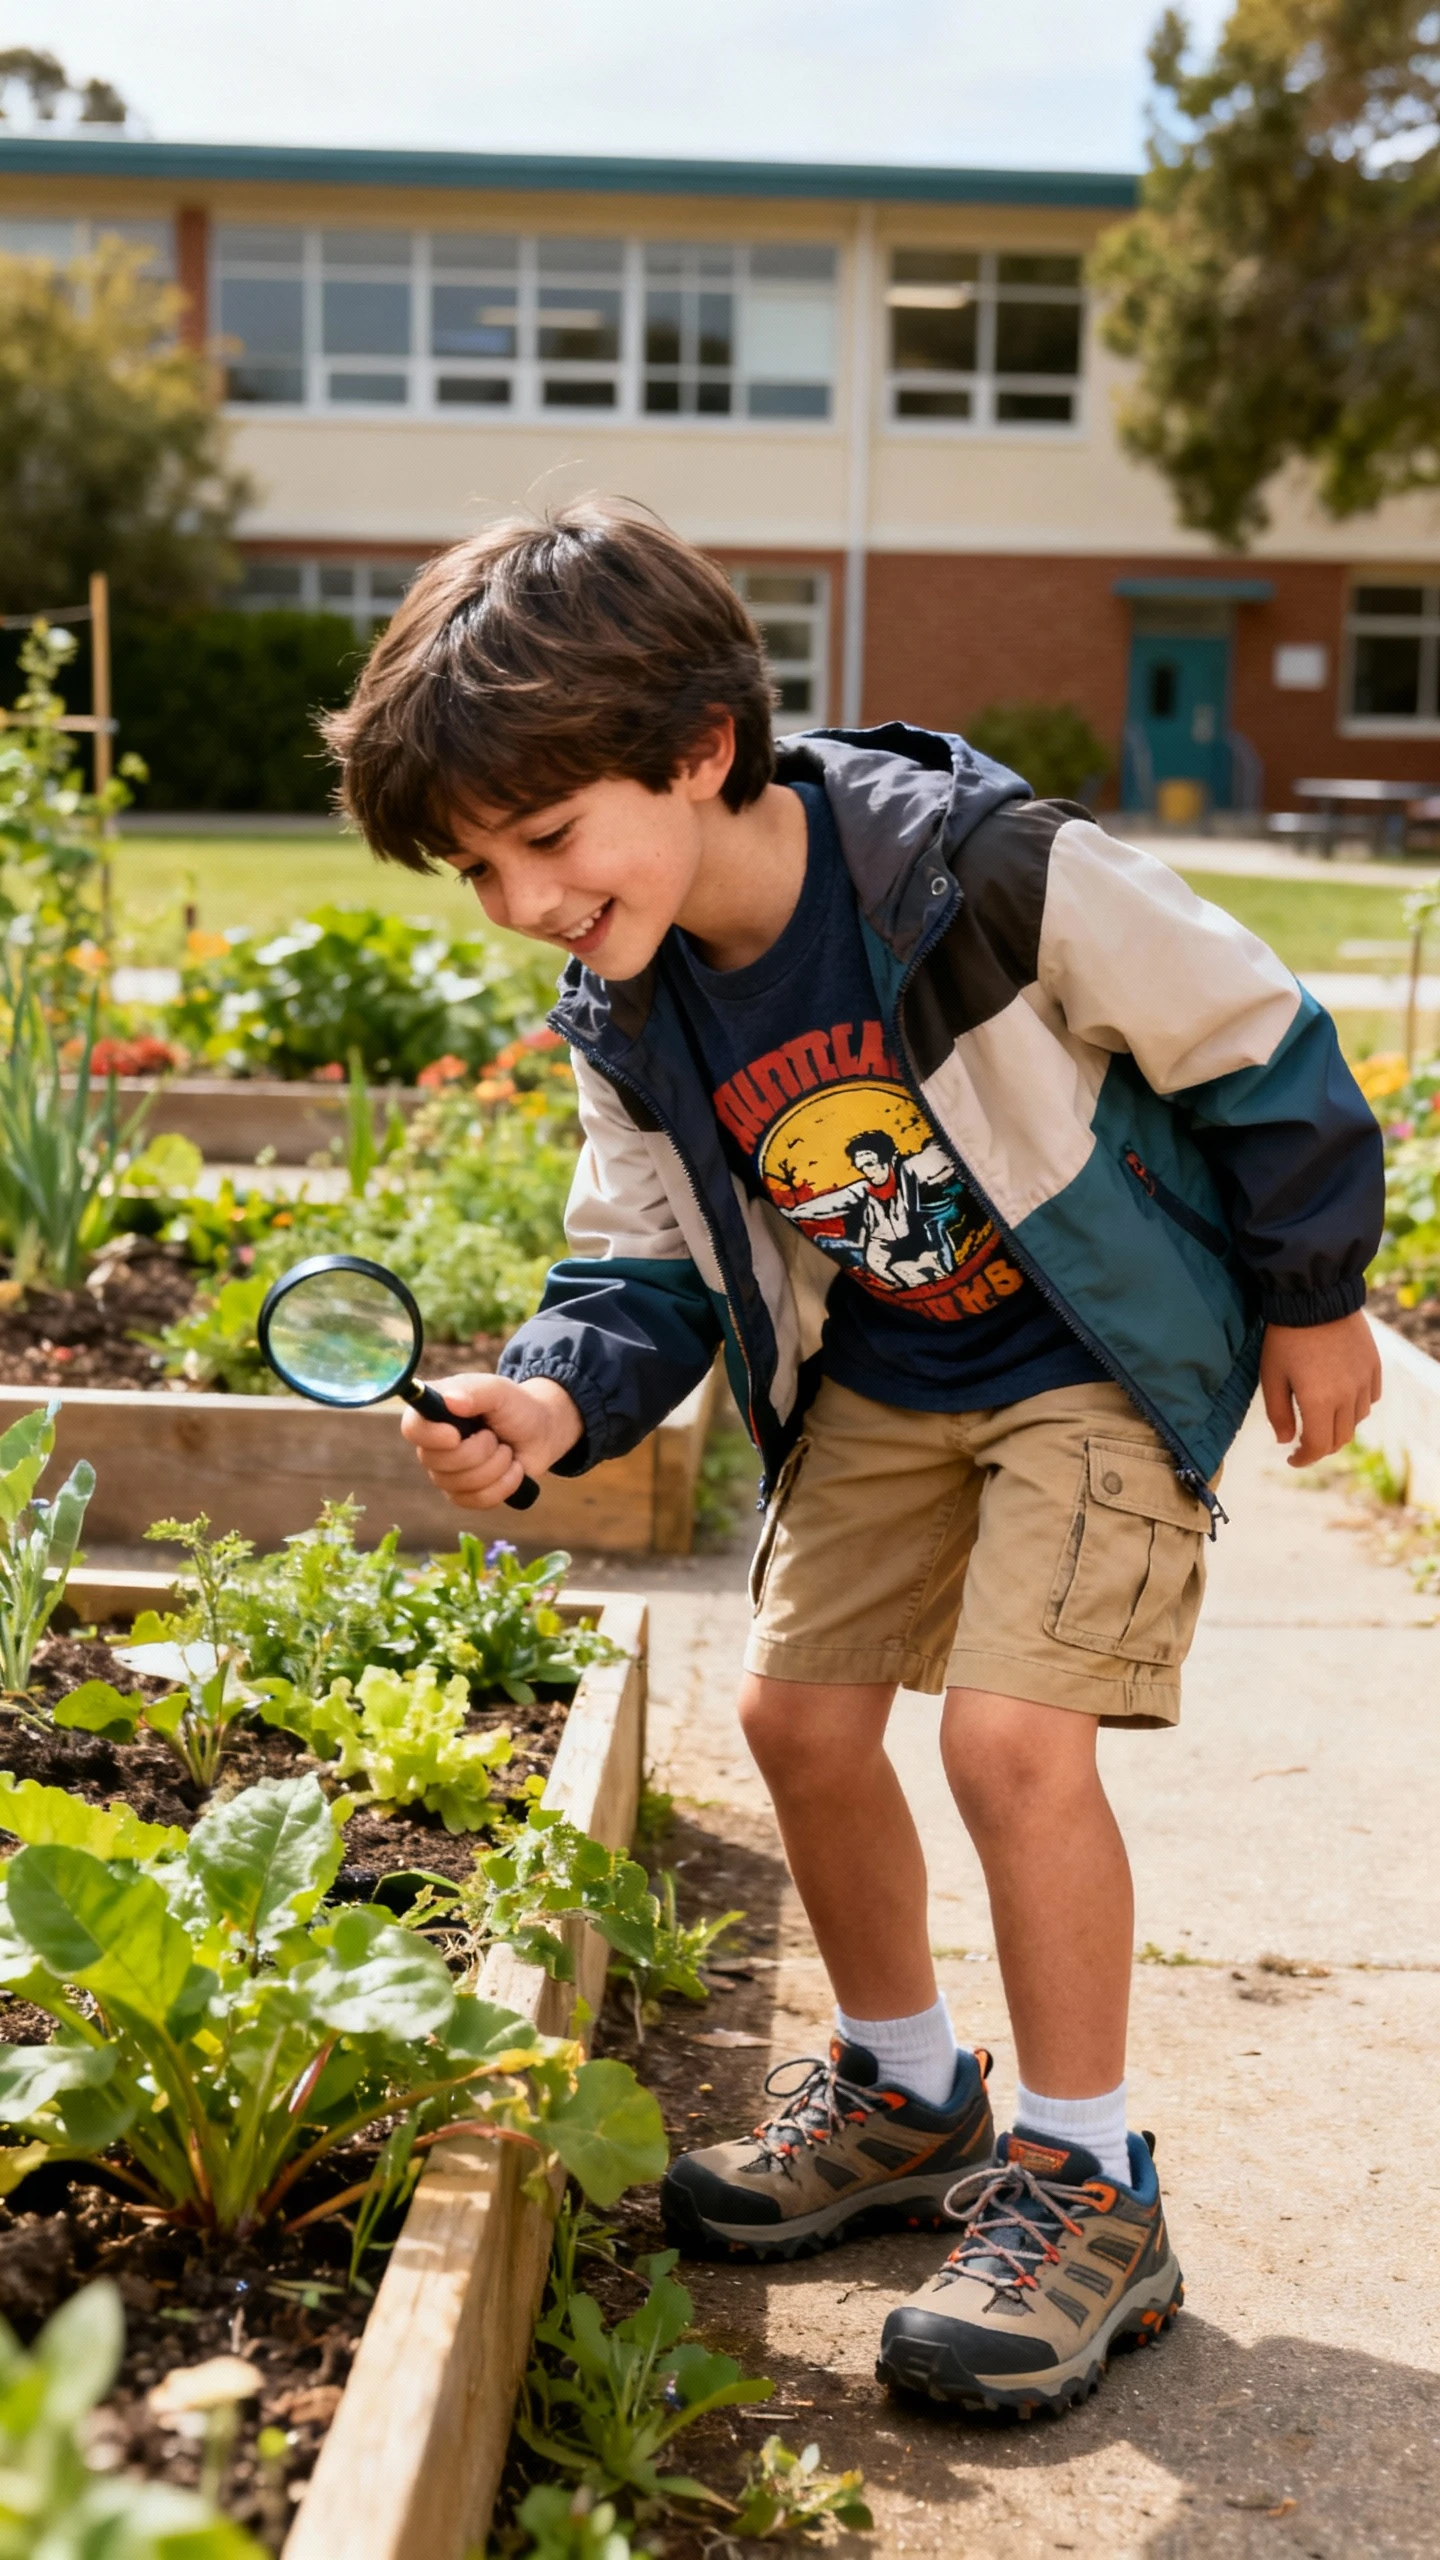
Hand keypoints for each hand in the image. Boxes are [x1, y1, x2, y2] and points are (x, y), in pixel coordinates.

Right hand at [400, 1372, 581, 1510]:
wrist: (541, 1433)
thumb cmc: (516, 1407)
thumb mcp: (499, 1391)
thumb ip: (476, 1391)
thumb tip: (450, 1401)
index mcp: (435, 1411)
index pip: (412, 1428)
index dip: (431, 1436)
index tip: (456, 1435)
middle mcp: (434, 1443)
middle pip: (436, 1463)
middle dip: (478, 1451)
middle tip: (495, 1436)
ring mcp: (447, 1472)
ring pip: (458, 1485)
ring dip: (495, 1467)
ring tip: (506, 1450)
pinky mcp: (464, 1494)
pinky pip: (475, 1500)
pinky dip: (503, 1485)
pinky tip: (512, 1470)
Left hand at [1259, 1311, 1381, 1467]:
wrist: (1315, 1296)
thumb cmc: (1286, 1336)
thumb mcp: (1271, 1375)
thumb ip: (1278, 1412)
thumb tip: (1285, 1440)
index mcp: (1318, 1402)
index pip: (1317, 1446)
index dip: (1304, 1458)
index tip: (1292, 1458)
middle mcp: (1347, 1396)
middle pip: (1339, 1438)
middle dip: (1321, 1447)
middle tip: (1304, 1442)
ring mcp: (1364, 1381)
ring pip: (1357, 1420)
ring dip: (1339, 1426)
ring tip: (1322, 1418)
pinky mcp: (1373, 1366)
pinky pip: (1370, 1398)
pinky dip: (1357, 1406)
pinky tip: (1342, 1398)